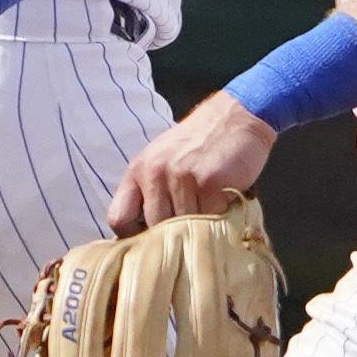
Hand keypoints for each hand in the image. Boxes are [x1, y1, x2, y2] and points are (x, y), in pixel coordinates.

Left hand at [108, 91, 277, 234]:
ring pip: (183, 228)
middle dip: (173, 235)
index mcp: (138, 170)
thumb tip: (146, 239)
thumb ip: (150, 193)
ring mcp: (181, 176)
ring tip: (210, 214)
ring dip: (199, 229)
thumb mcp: (163, 160)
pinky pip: (209, 219)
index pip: (119, 219)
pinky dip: (219, 219)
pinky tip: (225, 204)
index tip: (153, 241)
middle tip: (190, 231)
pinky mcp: (209, 181)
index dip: (134, 237)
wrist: (238, 115)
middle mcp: (155, 172)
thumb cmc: (200, 143)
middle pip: (154, 229)